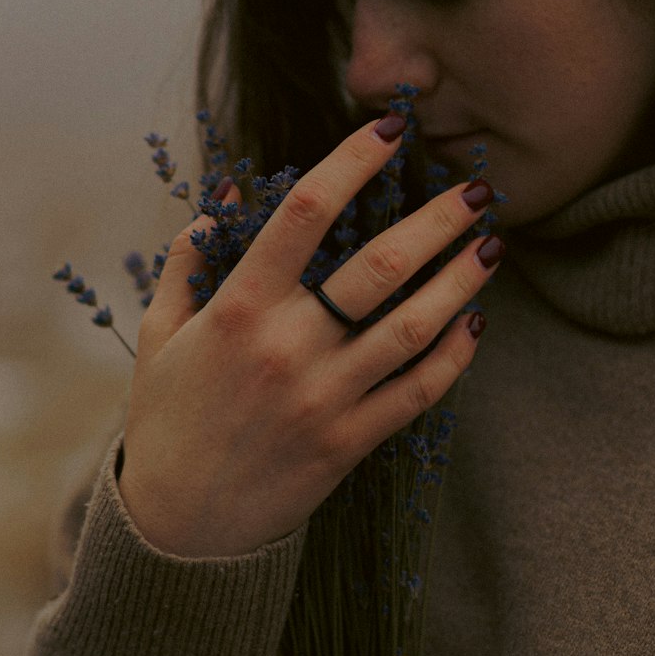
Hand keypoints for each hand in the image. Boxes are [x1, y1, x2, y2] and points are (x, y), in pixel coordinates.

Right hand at [118, 115, 498, 557]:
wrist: (180, 528)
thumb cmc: (167, 419)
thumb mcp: (161, 332)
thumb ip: (189, 258)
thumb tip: (229, 193)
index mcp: (238, 308)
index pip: (306, 213)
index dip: (353, 162)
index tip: (390, 128)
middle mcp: (287, 346)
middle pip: (380, 266)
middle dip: (438, 220)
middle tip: (478, 188)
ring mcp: (324, 397)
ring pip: (414, 327)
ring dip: (462, 280)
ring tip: (493, 246)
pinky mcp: (349, 443)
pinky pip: (417, 391)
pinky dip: (454, 355)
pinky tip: (474, 323)